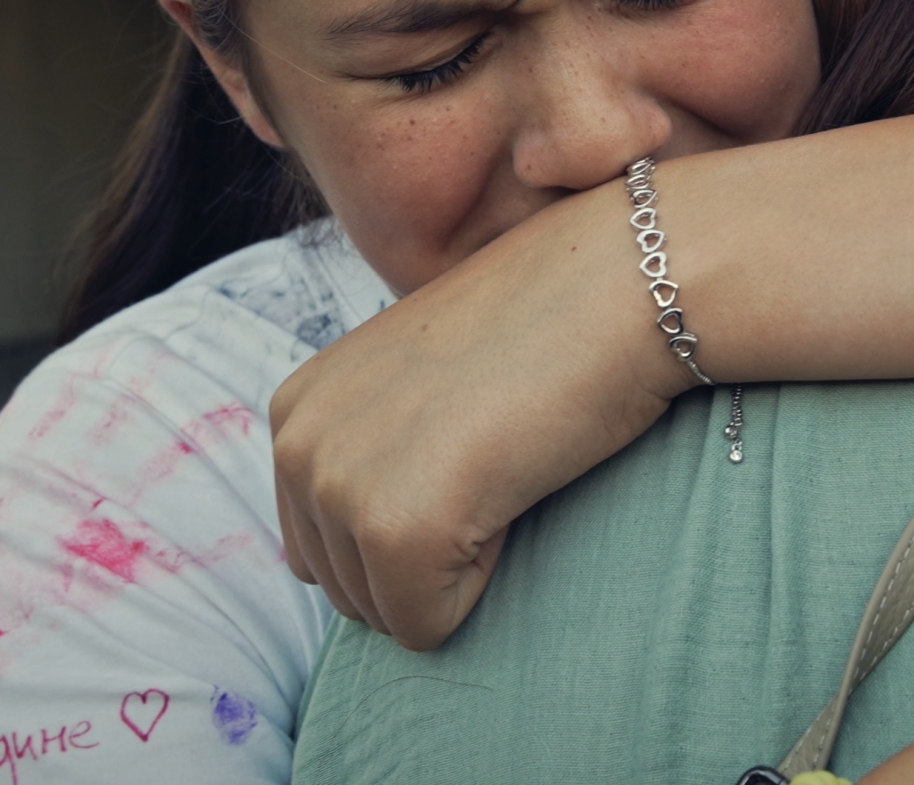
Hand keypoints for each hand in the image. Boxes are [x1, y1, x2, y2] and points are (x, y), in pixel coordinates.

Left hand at [268, 186, 692, 649]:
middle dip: (429, 556)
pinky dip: (482, 585)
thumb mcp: (420, 379)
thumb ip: (374, 445)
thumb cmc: (544, 326)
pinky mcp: (394, 528)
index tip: (467, 444)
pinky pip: (428, 624)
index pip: (323, 549)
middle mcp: (297, 445)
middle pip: (350, 589)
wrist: (616, 287)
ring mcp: (339, 485)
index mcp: (297, 410)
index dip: (413, 522)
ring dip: (456, 566)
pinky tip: (509, 488)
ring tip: (497, 466)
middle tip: (489, 457)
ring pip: (388, 611)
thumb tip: (356, 546)